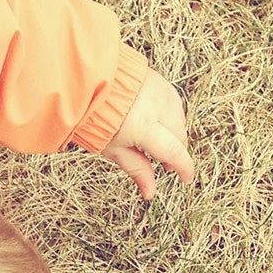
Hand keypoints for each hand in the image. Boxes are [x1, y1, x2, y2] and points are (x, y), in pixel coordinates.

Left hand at [101, 70, 194, 199]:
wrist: (86, 82)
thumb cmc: (95, 116)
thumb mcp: (113, 150)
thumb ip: (136, 169)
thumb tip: (150, 192)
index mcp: (144, 126)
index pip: (174, 151)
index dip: (183, 167)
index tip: (186, 178)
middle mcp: (157, 107)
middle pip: (179, 135)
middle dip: (176, 151)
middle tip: (165, 164)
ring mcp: (159, 91)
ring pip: (180, 118)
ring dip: (175, 133)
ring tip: (161, 143)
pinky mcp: (159, 80)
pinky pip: (174, 102)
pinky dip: (172, 115)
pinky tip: (161, 122)